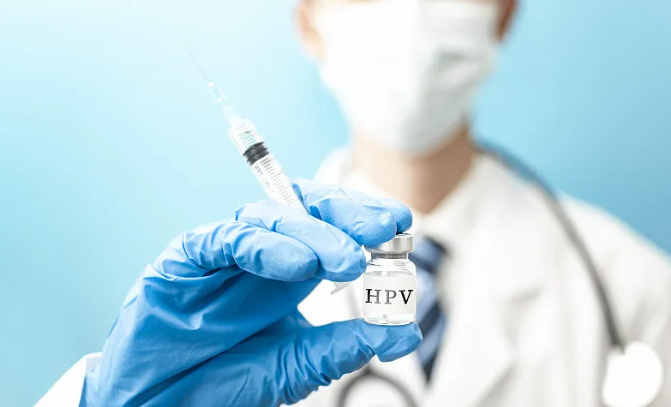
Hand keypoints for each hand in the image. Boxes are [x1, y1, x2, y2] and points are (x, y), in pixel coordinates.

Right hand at [81, 180, 421, 406]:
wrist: (160, 404)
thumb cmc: (221, 381)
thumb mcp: (296, 364)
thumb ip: (343, 346)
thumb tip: (402, 334)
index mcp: (288, 275)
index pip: (329, 228)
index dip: (362, 221)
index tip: (400, 225)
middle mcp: (258, 256)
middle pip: (302, 210)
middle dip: (344, 213)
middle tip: (381, 230)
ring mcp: (221, 256)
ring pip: (267, 218)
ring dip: (311, 232)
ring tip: (346, 260)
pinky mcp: (183, 263)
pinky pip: (220, 240)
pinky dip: (261, 245)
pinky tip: (295, 263)